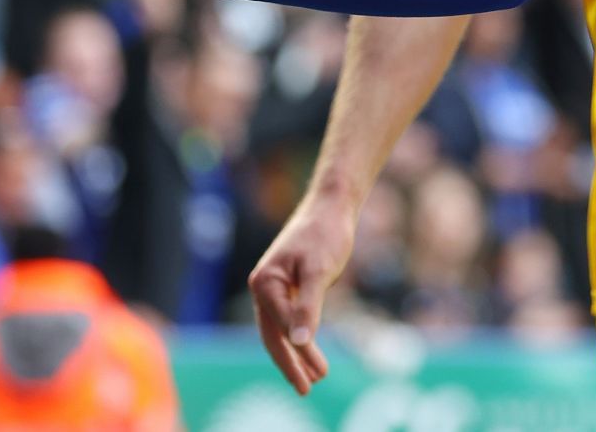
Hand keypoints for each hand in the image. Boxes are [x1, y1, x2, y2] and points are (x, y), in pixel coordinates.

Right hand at [249, 194, 352, 394]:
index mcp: (265, 283)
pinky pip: (289, 318)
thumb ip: (309, 306)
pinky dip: (299, 336)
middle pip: (273, 335)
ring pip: (280, 329)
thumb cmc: (326, 234)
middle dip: (290, 364)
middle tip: (307, 389)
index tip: (317, 375)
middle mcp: (263, 286)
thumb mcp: (320, 271)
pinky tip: (310, 351)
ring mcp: (274, 287)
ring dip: (295, 353)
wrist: (332, 206)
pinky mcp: (288, 285)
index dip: (297, 356)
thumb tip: (300, 342)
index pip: (279, 329)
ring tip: (314, 378)